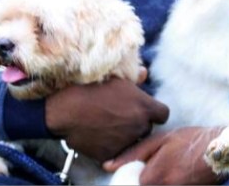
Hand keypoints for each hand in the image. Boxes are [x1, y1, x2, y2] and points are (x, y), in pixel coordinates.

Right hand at [45, 77, 169, 160]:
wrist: (65, 109)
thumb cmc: (91, 88)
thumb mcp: (116, 77)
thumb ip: (135, 78)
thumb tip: (145, 74)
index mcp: (145, 107)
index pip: (163, 114)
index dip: (154, 112)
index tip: (143, 110)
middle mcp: (140, 127)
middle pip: (147, 128)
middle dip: (137, 124)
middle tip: (120, 116)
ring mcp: (126, 142)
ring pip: (132, 141)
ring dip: (125, 136)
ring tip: (107, 125)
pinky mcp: (111, 154)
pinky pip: (115, 152)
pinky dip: (109, 146)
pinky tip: (98, 135)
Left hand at [103, 126, 223, 185]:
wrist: (224, 149)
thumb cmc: (192, 141)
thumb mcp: (161, 140)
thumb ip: (134, 153)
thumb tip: (106, 166)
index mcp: (152, 178)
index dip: (127, 179)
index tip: (135, 170)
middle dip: (142, 180)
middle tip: (158, 166)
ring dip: (155, 181)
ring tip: (170, 167)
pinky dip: (167, 183)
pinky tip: (176, 173)